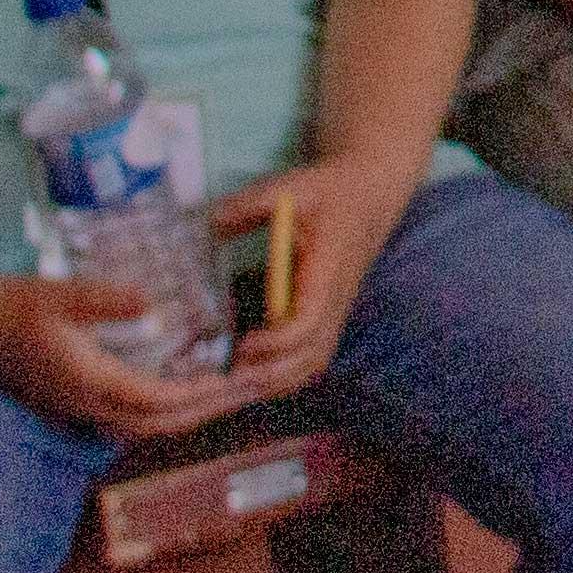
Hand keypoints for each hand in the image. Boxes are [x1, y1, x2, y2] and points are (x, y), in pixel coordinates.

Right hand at [0, 263, 264, 441]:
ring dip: (187, 416)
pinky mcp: (77, 403)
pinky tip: (184, 395)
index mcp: (88, 380)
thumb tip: (150, 303)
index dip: (194, 395)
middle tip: (247, 391)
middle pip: (156, 424)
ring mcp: (80, 408)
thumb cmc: (17, 307)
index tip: (231, 380)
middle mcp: (87, 404)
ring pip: (143, 427)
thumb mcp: (60, 294)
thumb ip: (104, 300)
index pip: (152, 400)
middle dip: (204, 411)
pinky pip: (128, 421)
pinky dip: (163, 413)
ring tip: (226, 395)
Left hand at [204, 154, 415, 398]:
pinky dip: (284, 377)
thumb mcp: (289, 188)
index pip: (309, 320)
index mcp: (328, 269)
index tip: (242, 344)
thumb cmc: (328, 190)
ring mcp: (335, 310)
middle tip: (226, 378)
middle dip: (270, 374)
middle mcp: (336, 298)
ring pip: (313, 363)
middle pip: (312, 355)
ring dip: (276, 382)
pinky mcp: (328, 316)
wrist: (369, 192)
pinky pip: (312, 359)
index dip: (276, 341)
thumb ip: (247, 206)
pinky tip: (251, 375)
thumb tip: (204, 225)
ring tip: (233, 384)